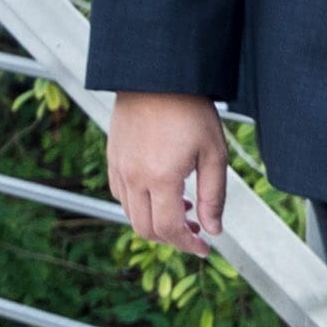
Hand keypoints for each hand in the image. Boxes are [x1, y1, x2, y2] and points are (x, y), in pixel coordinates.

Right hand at [105, 90, 228, 255]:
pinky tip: (161, 193)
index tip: (205, 248)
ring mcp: (119, 168)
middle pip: (146, 228)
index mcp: (160, 178)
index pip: (170, 228)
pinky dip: (140, 206)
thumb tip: (212, 229)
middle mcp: (133, 177)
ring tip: (183, 210)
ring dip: (156, 222)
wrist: (157, 78)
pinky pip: (121, 195)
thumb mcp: (214, 154)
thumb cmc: (190, 112)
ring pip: (131, 214)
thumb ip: (214, 196)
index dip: (189, 244)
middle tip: (196, 233)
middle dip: (173, 238)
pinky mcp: (112, 159)